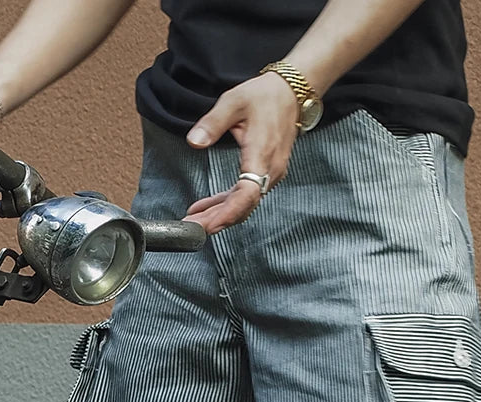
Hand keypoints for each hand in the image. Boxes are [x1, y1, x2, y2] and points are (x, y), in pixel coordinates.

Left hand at [182, 72, 299, 233]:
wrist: (290, 94)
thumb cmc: (265, 96)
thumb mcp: (233, 102)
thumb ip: (212, 123)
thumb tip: (194, 141)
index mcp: (261, 155)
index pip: (247, 194)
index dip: (228, 213)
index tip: (209, 225)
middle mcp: (270, 171)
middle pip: (243, 206)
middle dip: (216, 220)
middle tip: (190, 228)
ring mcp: (269, 175)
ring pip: (243, 205)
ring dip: (218, 215)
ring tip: (193, 221)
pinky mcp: (266, 175)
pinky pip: (245, 196)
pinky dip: (226, 204)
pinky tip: (207, 209)